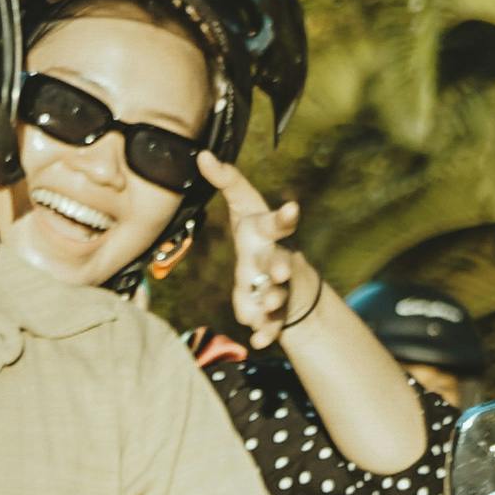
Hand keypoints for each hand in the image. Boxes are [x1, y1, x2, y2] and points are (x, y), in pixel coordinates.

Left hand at [205, 156, 317, 345]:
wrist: (284, 280)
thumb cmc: (258, 237)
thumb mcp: (245, 208)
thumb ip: (227, 182)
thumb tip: (202, 154)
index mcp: (267, 233)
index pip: (276, 222)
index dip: (284, 217)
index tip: (292, 208)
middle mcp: (276, 258)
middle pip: (279, 262)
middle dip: (280, 268)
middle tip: (280, 274)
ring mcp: (277, 286)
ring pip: (276, 294)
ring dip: (272, 300)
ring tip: (268, 305)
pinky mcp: (272, 311)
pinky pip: (270, 322)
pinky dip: (265, 332)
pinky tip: (258, 340)